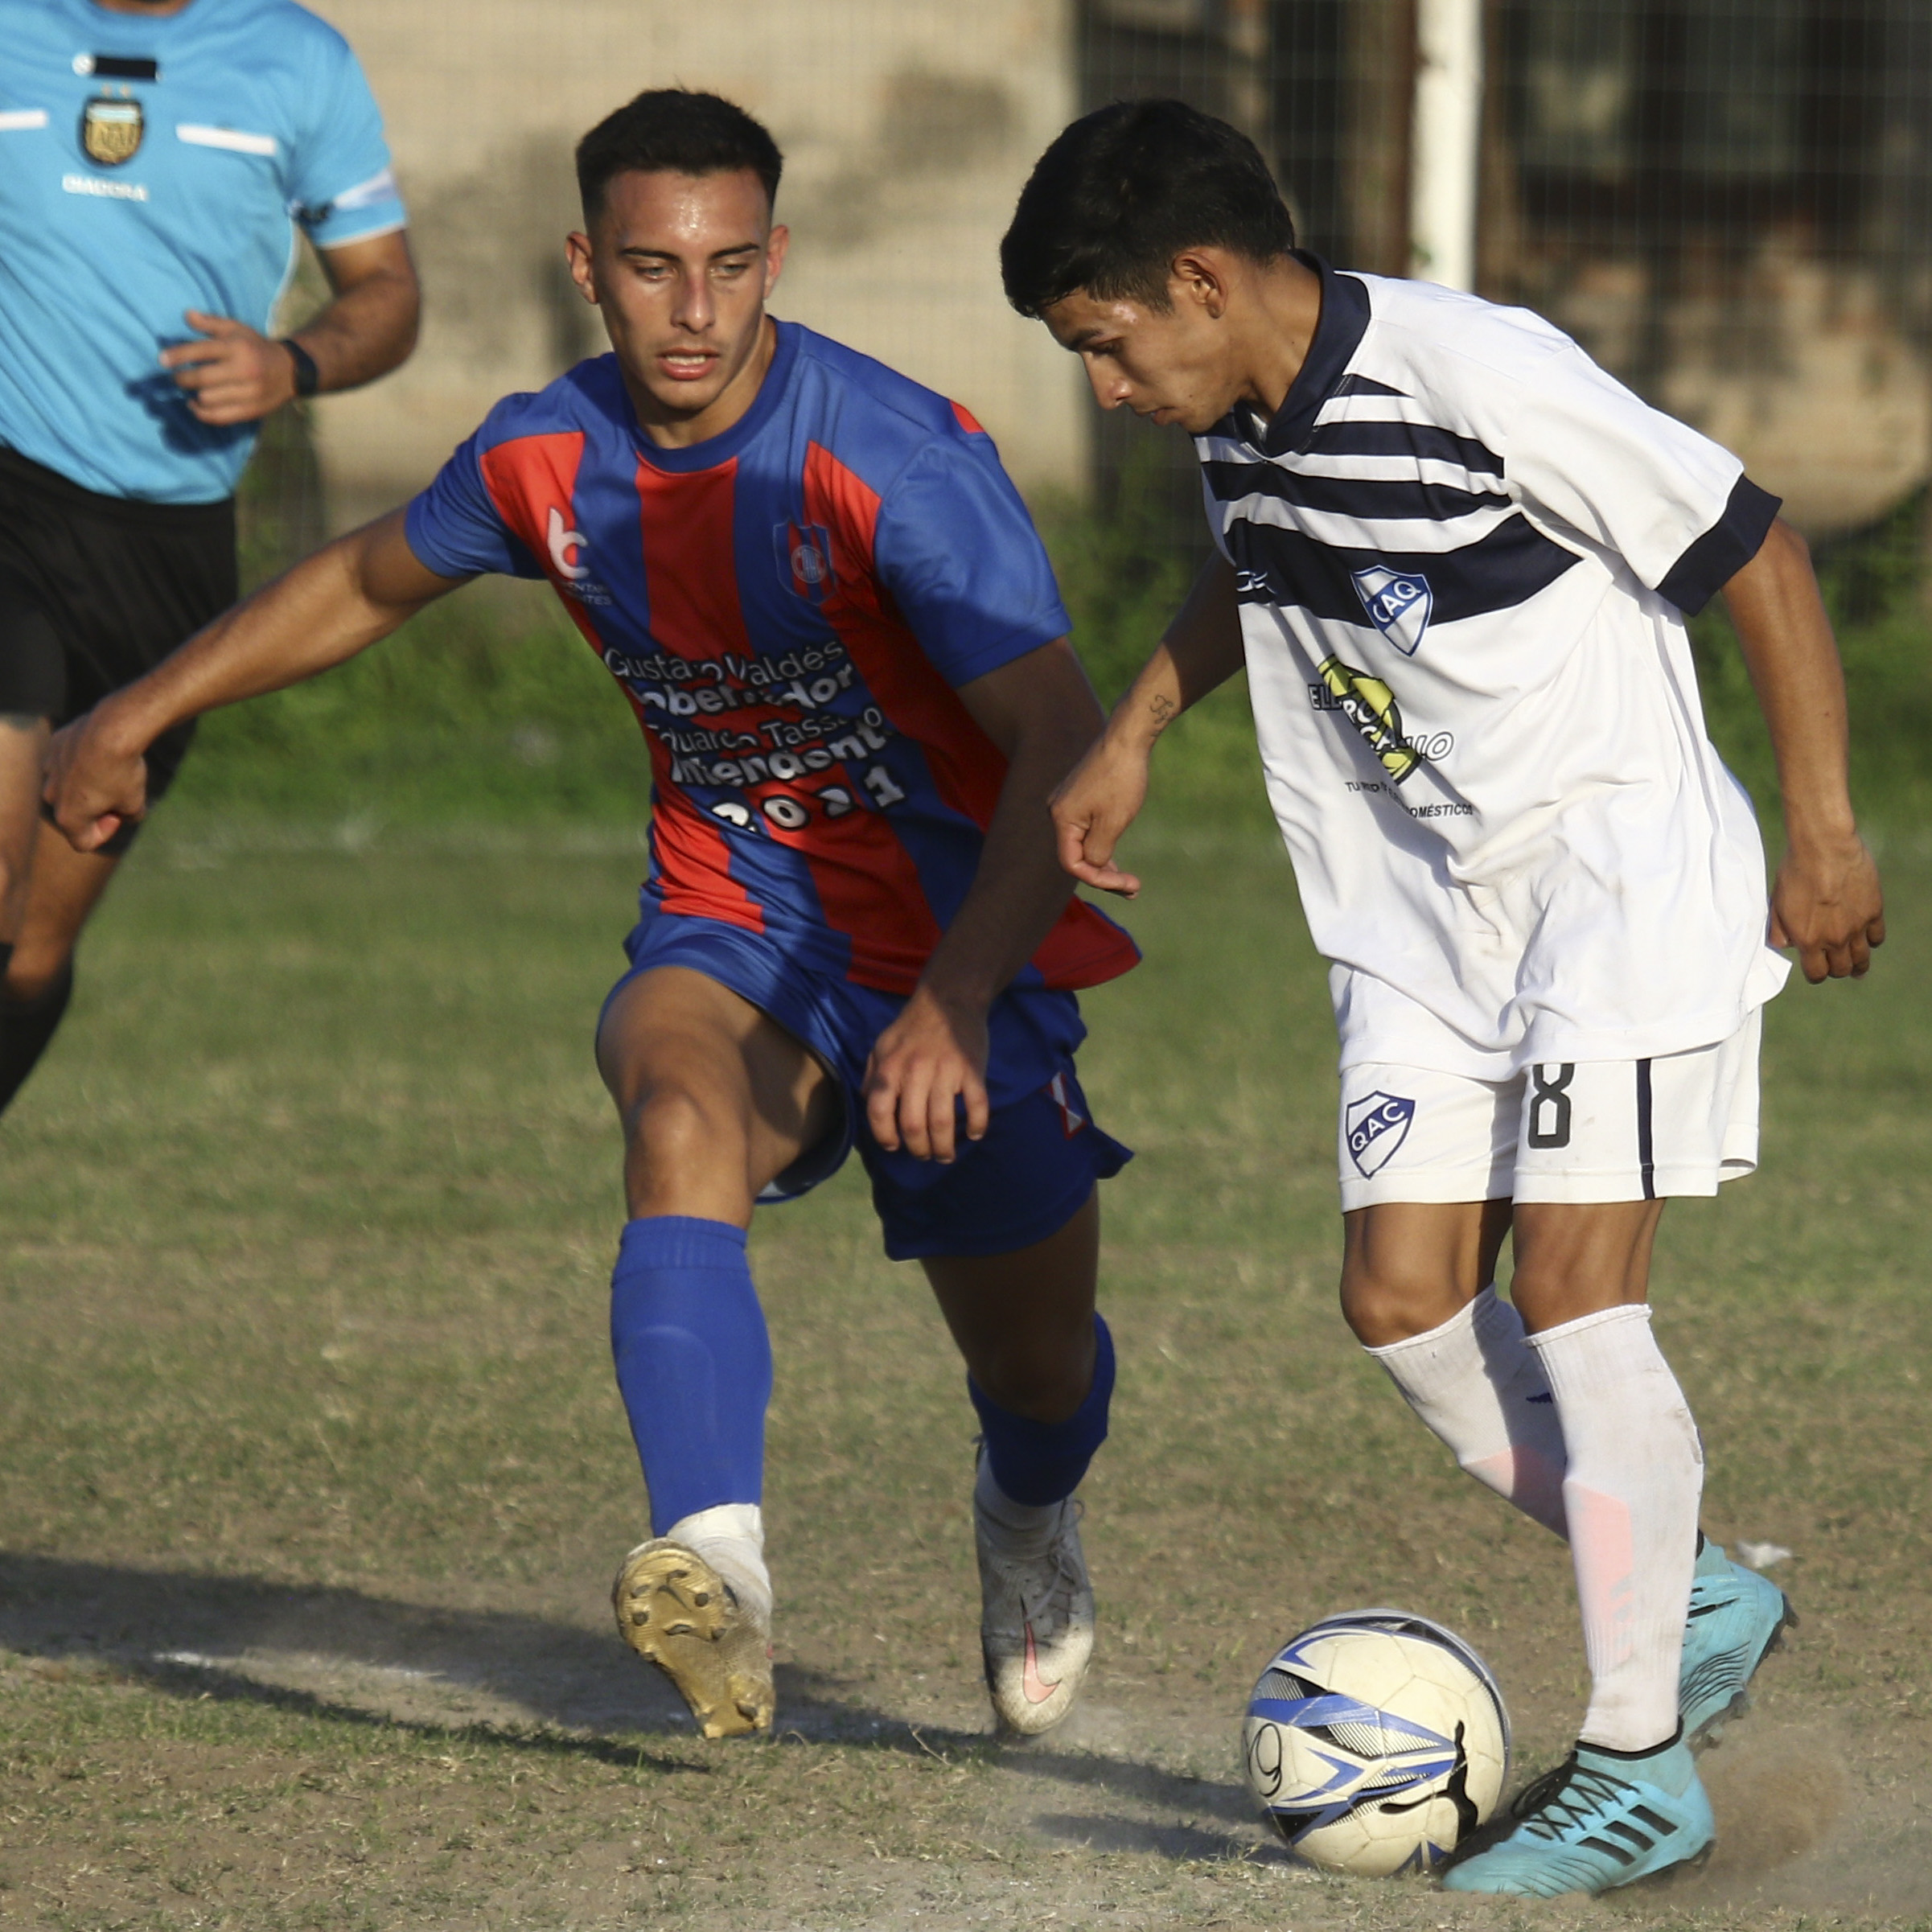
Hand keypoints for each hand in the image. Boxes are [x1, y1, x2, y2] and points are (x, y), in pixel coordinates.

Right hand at [43, 706, 147, 851]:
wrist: (112, 730)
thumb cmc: (123, 772)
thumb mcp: (136, 804)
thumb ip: (128, 816)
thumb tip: (125, 813)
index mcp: (67, 817)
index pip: (84, 842)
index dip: (106, 832)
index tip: (119, 815)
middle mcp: (52, 796)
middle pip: (74, 813)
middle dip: (95, 809)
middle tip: (119, 793)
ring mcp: (49, 770)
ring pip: (68, 787)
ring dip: (87, 786)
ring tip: (111, 772)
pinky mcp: (54, 748)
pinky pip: (67, 762)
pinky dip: (83, 762)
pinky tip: (102, 752)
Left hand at [161, 312, 298, 424]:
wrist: (290, 371)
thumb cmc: (256, 347)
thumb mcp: (237, 329)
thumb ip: (211, 323)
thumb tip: (187, 315)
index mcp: (237, 348)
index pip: (201, 351)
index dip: (178, 356)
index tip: (162, 360)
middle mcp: (244, 370)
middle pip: (202, 379)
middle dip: (182, 379)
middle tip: (176, 378)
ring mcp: (249, 393)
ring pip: (208, 399)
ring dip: (193, 396)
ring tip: (189, 390)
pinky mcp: (251, 410)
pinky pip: (220, 416)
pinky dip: (202, 413)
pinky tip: (196, 405)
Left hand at [862, 983, 990, 1162]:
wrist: (948, 999)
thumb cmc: (911, 1027)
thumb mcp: (881, 1046)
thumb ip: (872, 1076)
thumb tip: (868, 1103)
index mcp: (890, 1068)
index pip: (880, 1113)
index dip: (884, 1137)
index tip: (894, 1146)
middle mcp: (915, 1072)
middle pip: (914, 1126)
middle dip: (918, 1150)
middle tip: (924, 1155)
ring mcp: (946, 1072)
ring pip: (943, 1123)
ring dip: (944, 1147)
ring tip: (945, 1156)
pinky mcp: (972, 1070)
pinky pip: (976, 1106)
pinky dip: (977, 1126)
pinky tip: (974, 1134)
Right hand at [1049, 728, 1150, 896]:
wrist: (1126, 738)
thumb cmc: (1121, 779)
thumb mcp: (1113, 822)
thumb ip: (1099, 851)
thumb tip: (1093, 866)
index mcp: (1062, 819)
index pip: (1072, 863)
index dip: (1098, 879)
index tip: (1126, 884)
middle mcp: (1058, 811)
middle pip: (1077, 856)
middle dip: (1104, 875)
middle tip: (1134, 889)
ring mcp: (1068, 803)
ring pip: (1083, 844)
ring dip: (1105, 863)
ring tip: (1130, 881)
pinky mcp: (1080, 796)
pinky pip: (1087, 829)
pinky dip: (1103, 844)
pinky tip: (1117, 858)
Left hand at [1770, 831, 1884, 980]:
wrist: (1824, 847)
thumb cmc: (1795, 872)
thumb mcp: (1776, 903)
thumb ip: (1779, 929)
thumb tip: (1784, 946)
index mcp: (1808, 940)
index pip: (1816, 973)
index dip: (1815, 974)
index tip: (1815, 969)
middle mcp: (1834, 939)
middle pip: (1841, 969)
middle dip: (1835, 970)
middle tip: (1835, 967)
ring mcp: (1856, 927)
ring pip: (1862, 958)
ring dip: (1858, 965)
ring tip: (1858, 967)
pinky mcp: (1873, 911)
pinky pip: (1877, 937)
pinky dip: (1871, 940)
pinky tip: (1867, 938)